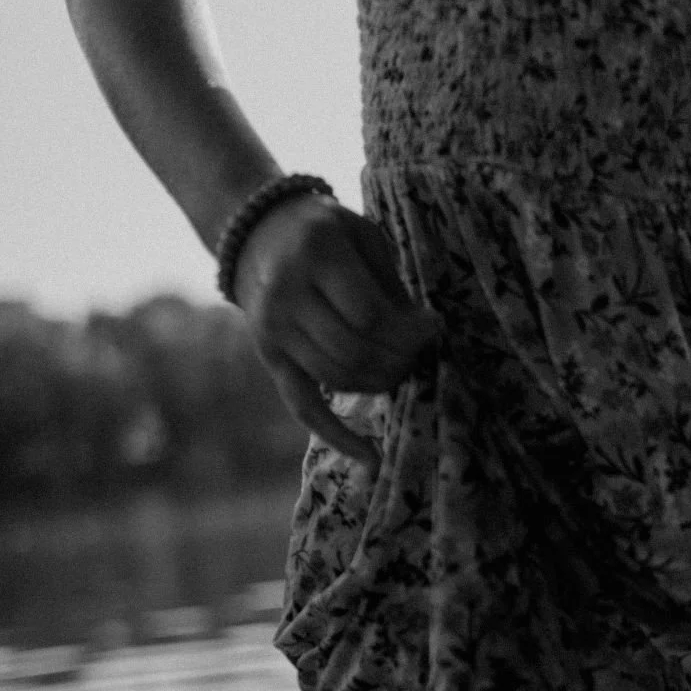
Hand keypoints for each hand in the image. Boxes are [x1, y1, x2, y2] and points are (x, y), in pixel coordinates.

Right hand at [232, 195, 437, 469]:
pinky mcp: (269, 357)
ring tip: (402, 369)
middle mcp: (286, 293)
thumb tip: (423, 335)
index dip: (410, 331)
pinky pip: (303, 407)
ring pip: (337, 379)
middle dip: (399, 360)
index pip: (370, 314)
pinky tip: (371, 458)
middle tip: (420, 353)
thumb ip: (390, 285)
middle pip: (355, 351)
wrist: (257, 232)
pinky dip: (338, 436)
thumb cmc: (325, 232)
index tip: (433, 328)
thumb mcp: (362, 236)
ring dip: (380, 383)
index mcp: (316, 254)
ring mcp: (272, 329)